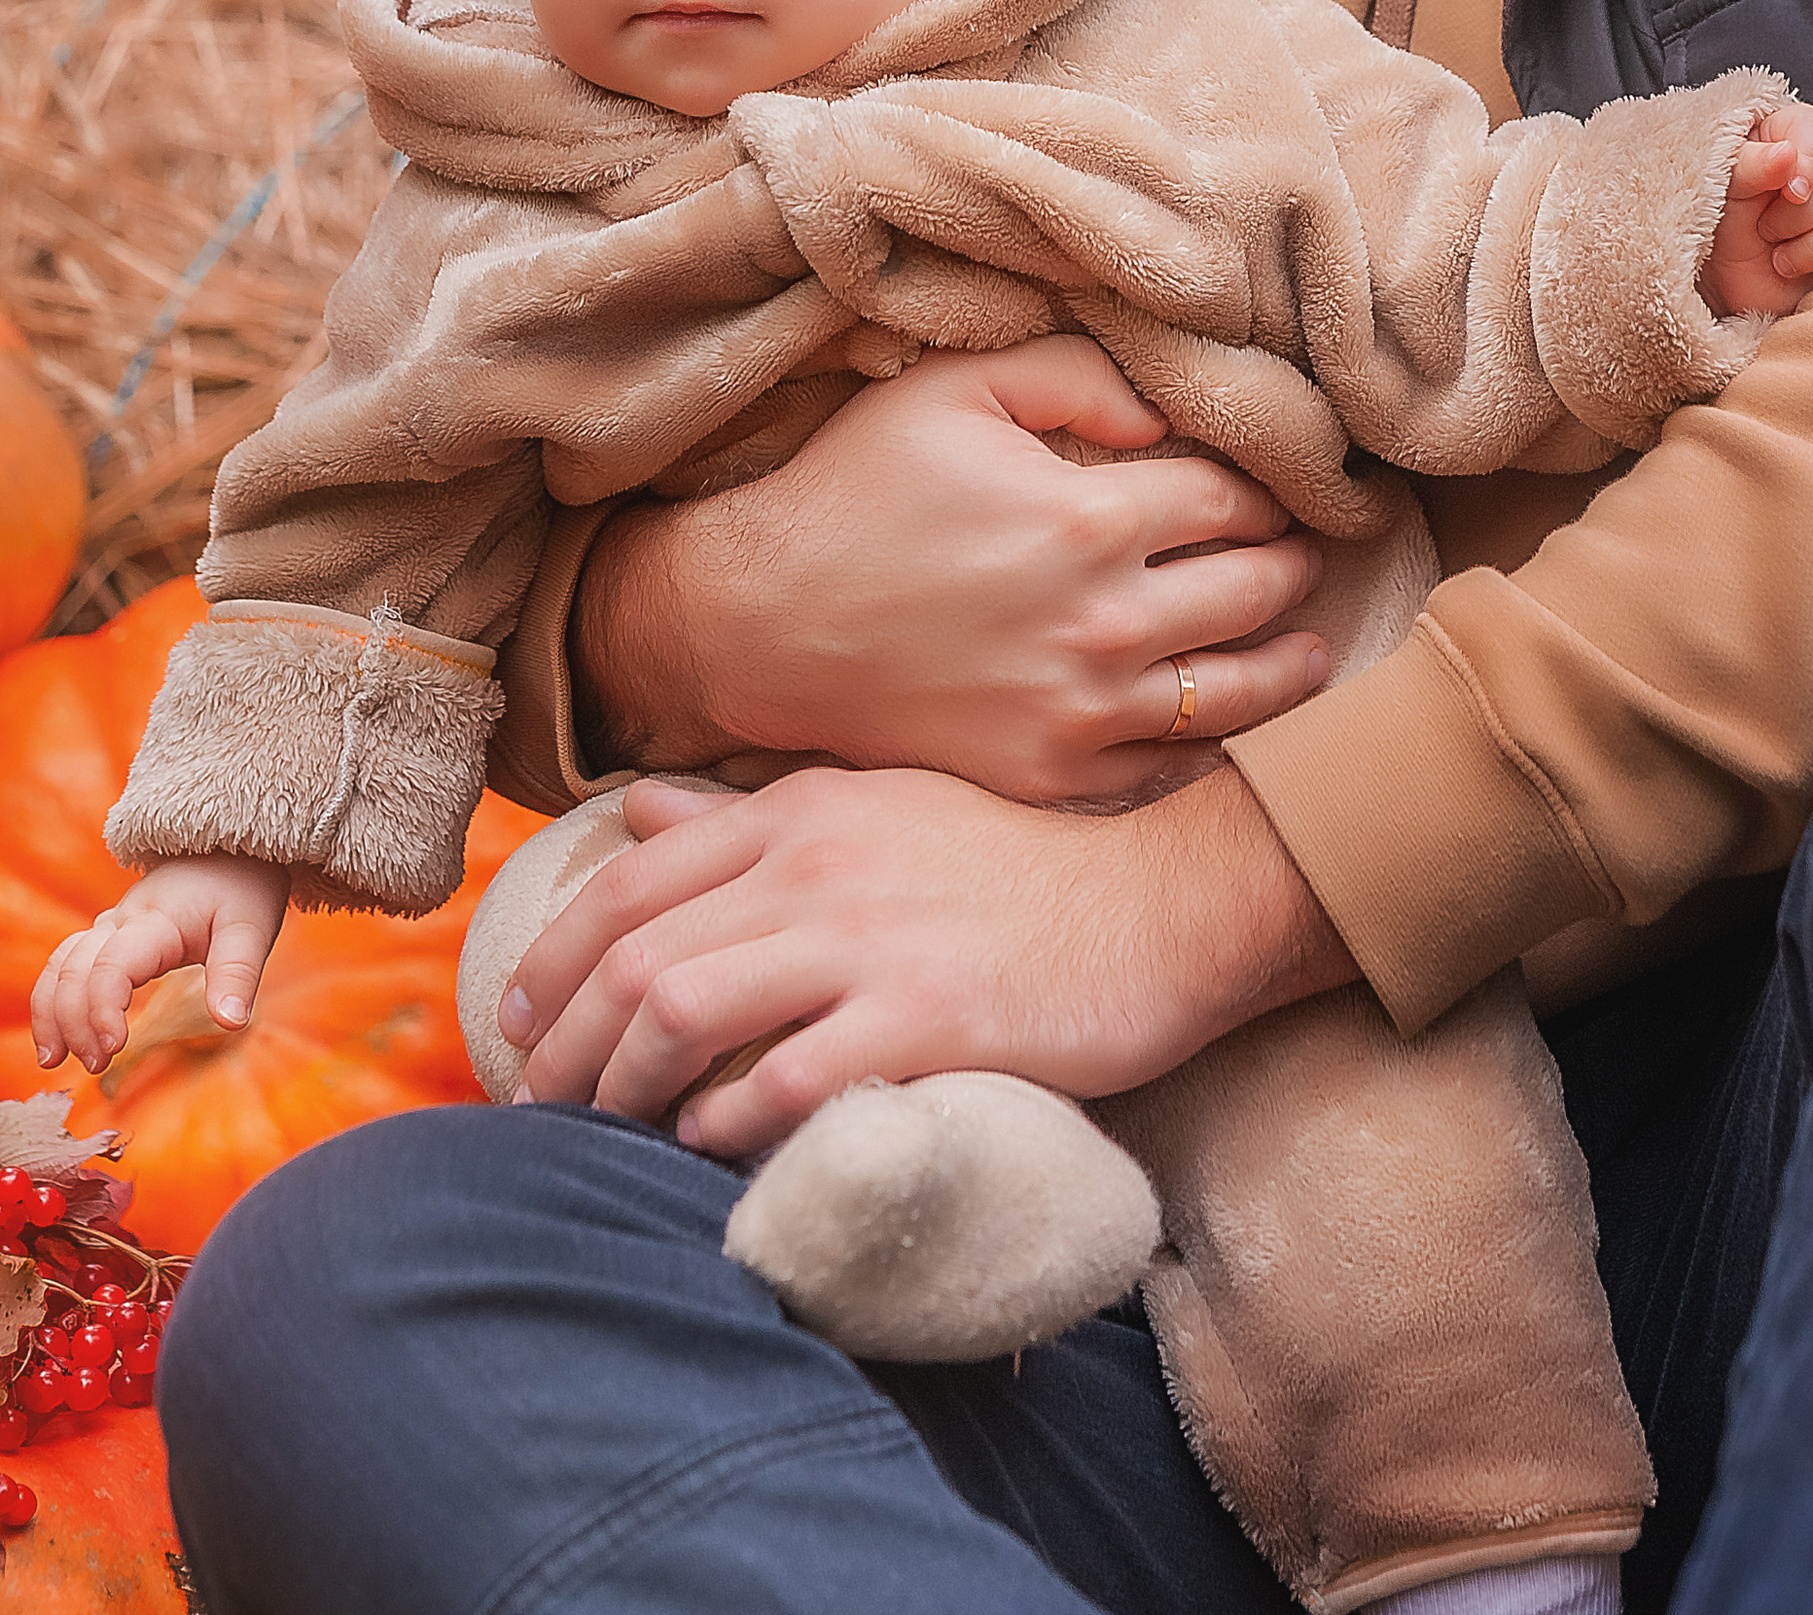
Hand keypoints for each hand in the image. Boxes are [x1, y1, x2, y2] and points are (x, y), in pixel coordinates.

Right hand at [32, 854, 289, 1073]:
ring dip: (51, 1014)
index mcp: (158, 920)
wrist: (232, 850)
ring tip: (55, 1061)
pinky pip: (64, 964)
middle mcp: (122, 921)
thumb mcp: (252, 928)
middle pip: (74, 970)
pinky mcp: (106, 935)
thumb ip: (238, 974)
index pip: (112, 965)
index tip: (116, 1047)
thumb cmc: (242, 888)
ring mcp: (109, 926)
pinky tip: (57, 1038)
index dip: (102, 1008)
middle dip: (73, 1022)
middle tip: (95, 1065)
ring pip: (59, 966)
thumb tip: (231, 1023)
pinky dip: (52, 999)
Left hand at [505, 760, 1355, 1158]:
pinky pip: (784, 1081)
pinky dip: (721, 1122)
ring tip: (602, 1135)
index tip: (513, 1018)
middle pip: (636, 953)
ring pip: (683, 1011)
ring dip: (620, 1088)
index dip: (550, 954)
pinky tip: (703, 1147)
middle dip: (561, 1040)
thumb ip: (755, 812)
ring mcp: (870, 941)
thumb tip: (641, 808)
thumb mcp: (881, 806)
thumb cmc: (1015, 867)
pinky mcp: (923, 1020)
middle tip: (534, 1103)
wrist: (1159, 904)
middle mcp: (820, 865)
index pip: (631, 876)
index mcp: (803, 810)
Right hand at [573, 333, 1330, 805]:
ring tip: (1312, 648)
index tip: (1294, 485)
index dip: (1273, 486)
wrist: (760, 625)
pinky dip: (1215, 746)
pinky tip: (1236, 726)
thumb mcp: (957, 389)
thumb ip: (1080, 377)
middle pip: (1256, 591)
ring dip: (1290, 664)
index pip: (1235, 497)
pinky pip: (1166, 767)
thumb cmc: (856, 490)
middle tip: (1316, 553)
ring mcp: (1080, 711)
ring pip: (1236, 692)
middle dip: (1296, 564)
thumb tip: (1170, 413)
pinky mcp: (1049, 775)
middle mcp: (1103, 621)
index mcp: (1089, 517)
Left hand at [1705, 111, 1812, 315]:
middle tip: (1765, 232)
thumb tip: (1787, 154)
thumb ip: (1750, 165)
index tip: (1789, 191)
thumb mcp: (1722, 188)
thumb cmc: (1719, 222)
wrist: (1726, 281)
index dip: (1808, 159)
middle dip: (1800, 216)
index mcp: (1790, 137)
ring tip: (1782, 260)